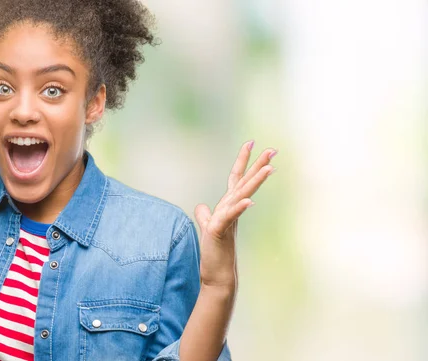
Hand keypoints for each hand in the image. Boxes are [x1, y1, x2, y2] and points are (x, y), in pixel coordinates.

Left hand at [194, 140, 276, 289]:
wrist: (217, 276)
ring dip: (255, 182)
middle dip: (257, 165)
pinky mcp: (220, 232)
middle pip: (244, 183)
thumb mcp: (208, 229)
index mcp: (228, 206)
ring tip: (269, 167)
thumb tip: (201, 206)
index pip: (236, 179)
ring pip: (242, 196)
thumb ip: (206, 216)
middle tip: (272, 149)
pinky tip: (248, 200)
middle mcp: (231, 210)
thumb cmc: (215, 253)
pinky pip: (229, 217)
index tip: (251, 142)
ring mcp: (228, 220)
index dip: (242, 161)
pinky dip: (239, 208)